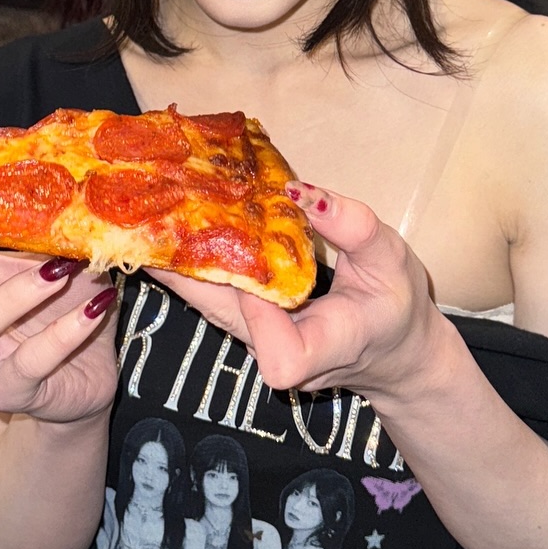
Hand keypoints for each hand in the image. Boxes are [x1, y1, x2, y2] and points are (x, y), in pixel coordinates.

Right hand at [0, 235, 117, 421]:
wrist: (88, 366)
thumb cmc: (55, 297)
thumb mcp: (37, 253)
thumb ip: (22, 224)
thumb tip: (34, 175)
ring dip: (13, 295)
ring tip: (59, 271)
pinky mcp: (11, 392)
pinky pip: (28, 364)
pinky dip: (63, 332)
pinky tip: (95, 305)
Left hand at [148, 183, 445, 405]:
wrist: (393, 350)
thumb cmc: (396, 308)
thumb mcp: (393, 261)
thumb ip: (356, 228)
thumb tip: (302, 194)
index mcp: (320, 352)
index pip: (278, 352)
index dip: (257, 314)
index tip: (251, 269)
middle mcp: (277, 354)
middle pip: (219, 317)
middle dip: (182, 268)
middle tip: (152, 216)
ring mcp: (255, 341)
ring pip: (207, 303)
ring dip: (178, 258)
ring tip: (151, 209)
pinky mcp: (245, 324)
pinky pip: (214, 293)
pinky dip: (195, 258)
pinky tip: (174, 222)